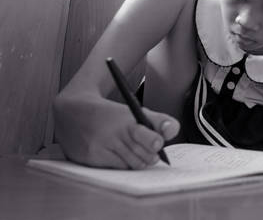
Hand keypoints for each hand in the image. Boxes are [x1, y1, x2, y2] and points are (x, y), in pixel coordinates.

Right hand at [54, 97, 179, 168]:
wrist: (72, 112)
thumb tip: (172, 131)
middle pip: (145, 156)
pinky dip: (122, 164)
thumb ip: (157, 121)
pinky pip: (117, 169)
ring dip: (137, 161)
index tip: (158, 144)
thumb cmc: (109, 114)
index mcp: (128, 121)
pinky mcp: (92, 158)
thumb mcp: (134, 111)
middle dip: (150, 155)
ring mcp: (102, 147)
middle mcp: (115, 134)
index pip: (150, 137)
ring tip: (133, 151)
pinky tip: (118, 154)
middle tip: (149, 150)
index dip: (156, 142)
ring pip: (132, 165)